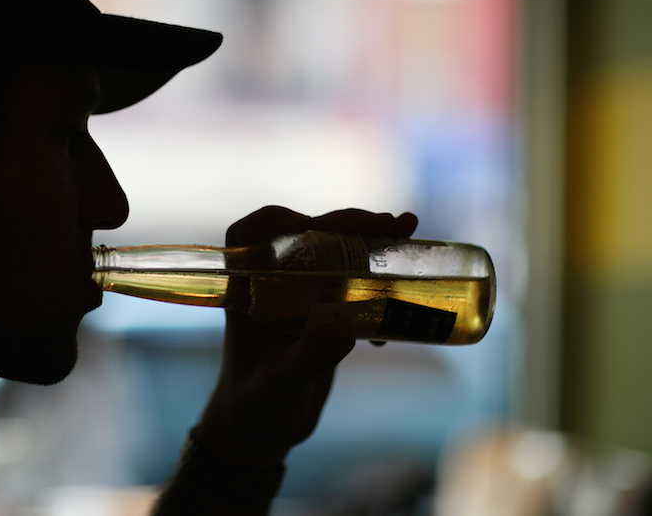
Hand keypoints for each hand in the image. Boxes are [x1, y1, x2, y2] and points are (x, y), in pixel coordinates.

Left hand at [196, 206, 417, 467]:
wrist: (259, 436)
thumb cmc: (253, 408)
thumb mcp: (279, 384)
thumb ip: (308, 358)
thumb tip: (346, 330)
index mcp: (248, 293)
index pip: (246, 236)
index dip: (274, 219)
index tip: (309, 222)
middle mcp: (273, 288)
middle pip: (307, 238)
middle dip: (347, 224)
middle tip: (390, 224)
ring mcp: (301, 301)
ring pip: (336, 257)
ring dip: (371, 244)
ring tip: (408, 233)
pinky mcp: (324, 318)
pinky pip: (354, 288)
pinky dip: (380, 286)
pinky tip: (401, 303)